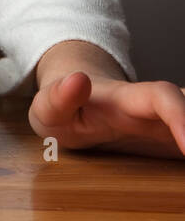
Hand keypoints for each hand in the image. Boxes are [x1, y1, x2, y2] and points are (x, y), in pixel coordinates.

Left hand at [28, 72, 184, 158]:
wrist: (72, 103)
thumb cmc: (62, 109)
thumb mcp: (48, 107)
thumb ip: (58, 97)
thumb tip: (77, 79)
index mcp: (128, 99)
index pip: (163, 98)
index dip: (183, 117)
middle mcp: (158, 109)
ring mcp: (170, 126)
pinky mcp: (175, 141)